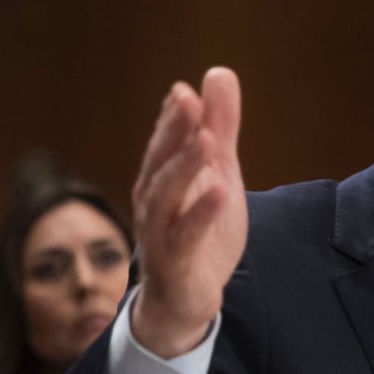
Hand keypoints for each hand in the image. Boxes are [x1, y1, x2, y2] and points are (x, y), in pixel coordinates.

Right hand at [130, 68, 247, 357]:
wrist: (187, 300)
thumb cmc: (199, 233)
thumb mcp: (218, 174)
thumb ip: (220, 128)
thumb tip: (218, 73)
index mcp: (162, 179)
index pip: (165, 143)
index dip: (174, 118)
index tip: (187, 91)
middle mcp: (153, 203)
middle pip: (160, 163)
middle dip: (173, 132)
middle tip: (188, 100)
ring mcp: (160, 234)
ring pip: (165, 197)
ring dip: (183, 167)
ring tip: (205, 141)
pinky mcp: (175, 264)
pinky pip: (185, 236)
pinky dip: (201, 214)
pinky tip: (219, 192)